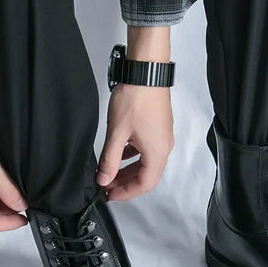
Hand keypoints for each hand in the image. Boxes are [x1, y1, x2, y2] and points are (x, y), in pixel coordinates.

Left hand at [97, 25, 173, 200]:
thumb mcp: (117, 133)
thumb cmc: (135, 99)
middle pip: (146, 176)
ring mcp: (162, 138)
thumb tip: (104, 179)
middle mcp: (163, 148)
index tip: (109, 195)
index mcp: (157, 153)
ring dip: (128, 170)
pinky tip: (119, 153)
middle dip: (125, 183)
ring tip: (109, 172)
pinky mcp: (158, 128)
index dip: (126, 193)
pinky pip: (146, 150)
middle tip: (106, 186)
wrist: (146, 71)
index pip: (144, 184)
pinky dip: (132, 156)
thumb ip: (109, 160)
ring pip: (145, 163)